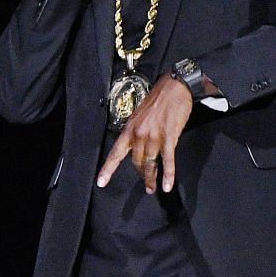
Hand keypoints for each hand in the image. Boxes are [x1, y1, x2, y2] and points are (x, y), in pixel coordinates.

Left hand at [97, 74, 193, 194]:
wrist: (174, 88)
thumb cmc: (157, 100)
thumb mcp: (139, 115)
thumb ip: (137, 132)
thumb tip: (137, 147)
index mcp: (129, 129)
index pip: (116, 153)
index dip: (108, 169)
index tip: (101, 182)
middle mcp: (139, 135)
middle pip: (136, 162)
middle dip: (140, 175)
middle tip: (145, 184)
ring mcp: (154, 137)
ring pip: (149, 164)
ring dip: (150, 178)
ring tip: (152, 188)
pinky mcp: (169, 138)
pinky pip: (168, 160)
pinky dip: (168, 175)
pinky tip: (166, 185)